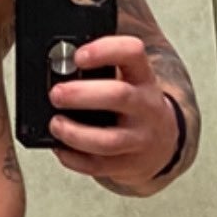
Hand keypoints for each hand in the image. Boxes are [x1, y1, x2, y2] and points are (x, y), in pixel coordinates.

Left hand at [48, 36, 177, 185]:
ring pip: (108, 140)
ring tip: (55, 124)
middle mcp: (145, 107)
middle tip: (55, 94)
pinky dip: (73, 158)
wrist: (161, 143)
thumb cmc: (132, 105)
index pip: (132, 53)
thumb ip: (101, 67)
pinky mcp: (127, 164)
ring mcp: (139, 139)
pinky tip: (60, 147)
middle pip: (118, 96)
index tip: (78, 56)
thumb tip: (58, 57)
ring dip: (75, 133)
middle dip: (82, 94)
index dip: (104, 51)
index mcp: (143, 77)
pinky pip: (97, 166)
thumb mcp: (129, 79)